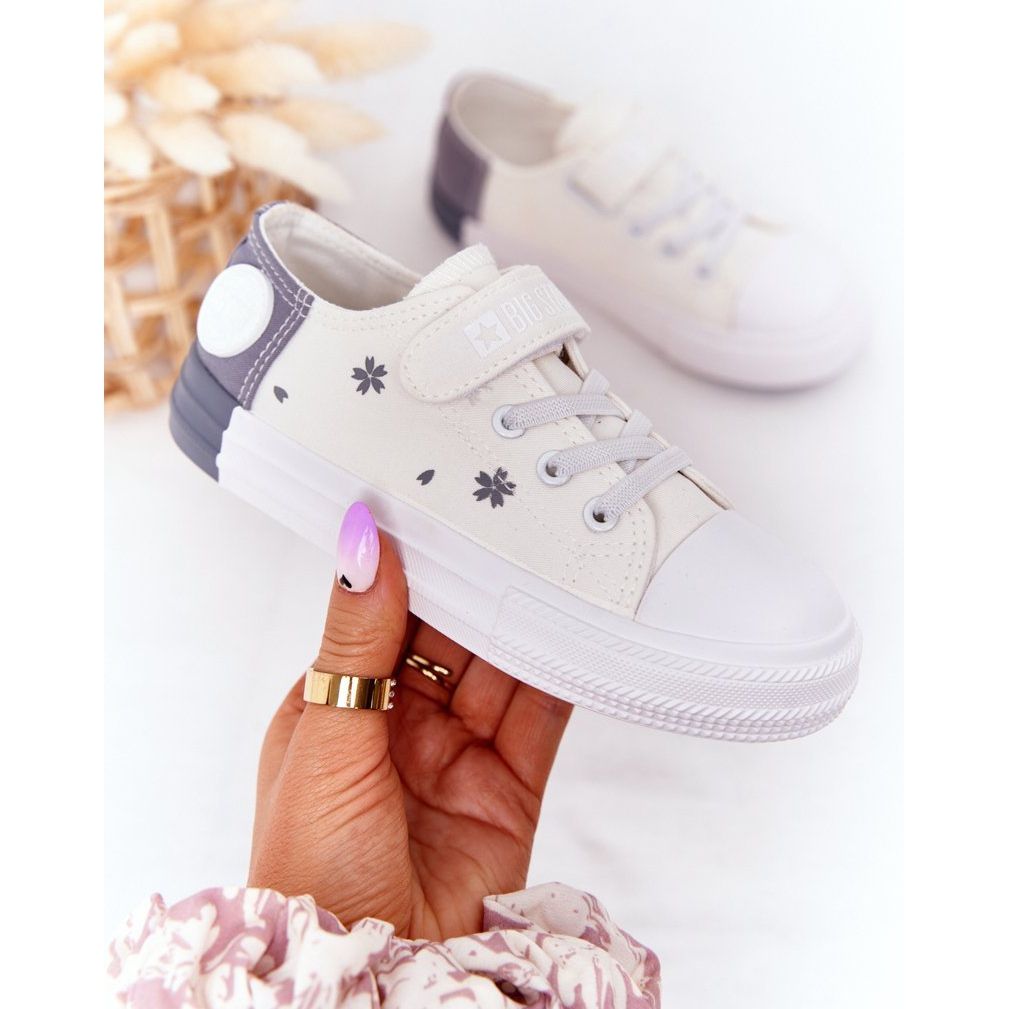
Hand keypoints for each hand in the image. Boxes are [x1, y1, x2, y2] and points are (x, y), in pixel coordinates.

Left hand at [249, 502, 572, 939]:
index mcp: (340, 703)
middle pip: (448, 635)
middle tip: (506, 528)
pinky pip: (541, 716)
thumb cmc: (311, 873)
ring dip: (521, 621)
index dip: (412, 566)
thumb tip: (359, 547)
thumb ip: (355, 641)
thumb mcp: (325, 739)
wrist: (374, 974)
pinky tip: (572, 632)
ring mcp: (458, 753)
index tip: (439, 511)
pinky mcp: (510, 786)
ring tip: (548, 567)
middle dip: (475, 586)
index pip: (382, 613)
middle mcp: (401, 723)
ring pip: (498, 667)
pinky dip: (560, 673)